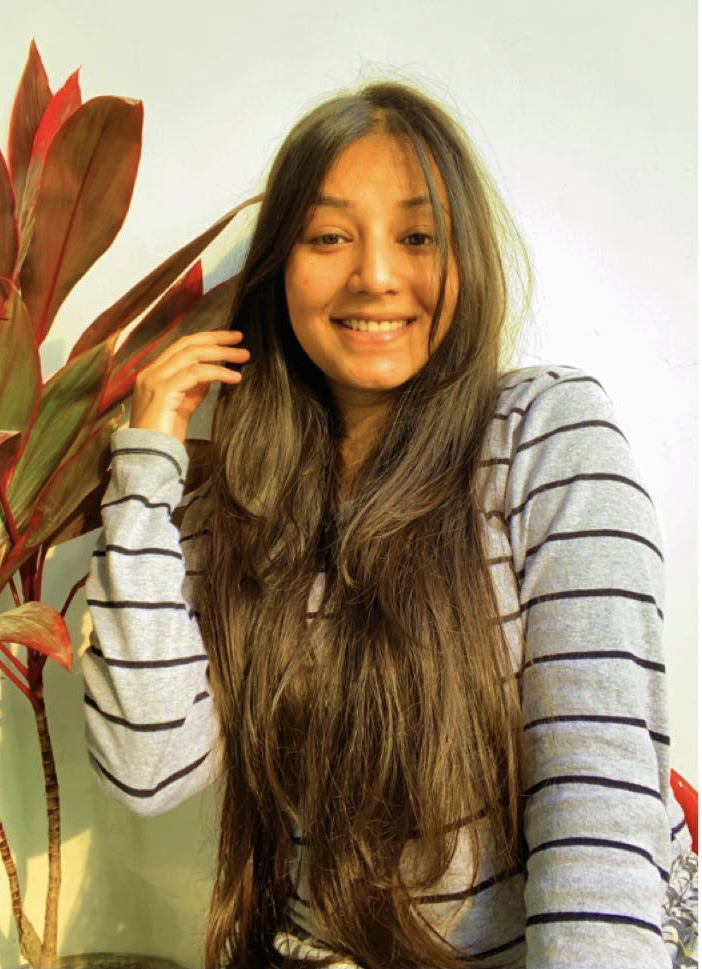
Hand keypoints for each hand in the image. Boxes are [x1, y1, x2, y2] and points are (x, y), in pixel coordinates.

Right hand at [130, 330, 249, 441]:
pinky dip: (218, 372)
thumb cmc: (165, 436)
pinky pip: (196, 373)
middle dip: (215, 338)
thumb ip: (194, 387)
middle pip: (187, 344)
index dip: (205, 339)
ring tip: (243, 356)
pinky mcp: (163, 391)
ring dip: (221, 353)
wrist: (148, 457)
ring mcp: (155, 380)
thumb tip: (212, 371)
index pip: (181, 346)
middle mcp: (151, 373)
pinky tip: (234, 378)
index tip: (228, 339)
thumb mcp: (183, 406)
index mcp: (153, 374)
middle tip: (239, 337)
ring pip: (192, 354)